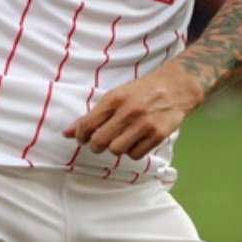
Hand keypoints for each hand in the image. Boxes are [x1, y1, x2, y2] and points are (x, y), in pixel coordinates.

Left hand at [63, 62, 202, 159]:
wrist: (175, 87)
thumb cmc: (141, 91)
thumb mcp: (116, 95)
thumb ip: (93, 115)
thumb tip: (67, 133)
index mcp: (115, 99)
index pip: (87, 125)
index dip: (81, 136)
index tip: (83, 138)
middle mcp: (128, 111)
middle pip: (100, 142)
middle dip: (96, 146)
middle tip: (100, 142)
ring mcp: (144, 124)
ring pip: (117, 150)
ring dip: (116, 148)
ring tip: (121, 139)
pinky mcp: (157, 135)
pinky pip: (135, 155)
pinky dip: (132, 152)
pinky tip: (135, 141)